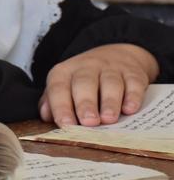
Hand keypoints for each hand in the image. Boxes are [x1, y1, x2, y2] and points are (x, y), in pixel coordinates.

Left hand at [38, 43, 158, 126]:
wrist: (116, 56)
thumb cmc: (84, 80)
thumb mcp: (64, 86)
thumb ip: (53, 101)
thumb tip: (45, 116)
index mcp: (64, 72)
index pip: (58, 88)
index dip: (61, 106)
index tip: (65, 124)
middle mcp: (86, 67)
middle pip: (84, 83)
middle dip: (86, 104)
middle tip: (89, 122)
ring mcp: (111, 68)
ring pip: (110, 83)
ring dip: (109, 102)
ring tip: (108, 119)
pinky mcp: (133, 73)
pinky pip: (133, 83)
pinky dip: (133, 96)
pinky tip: (130, 109)